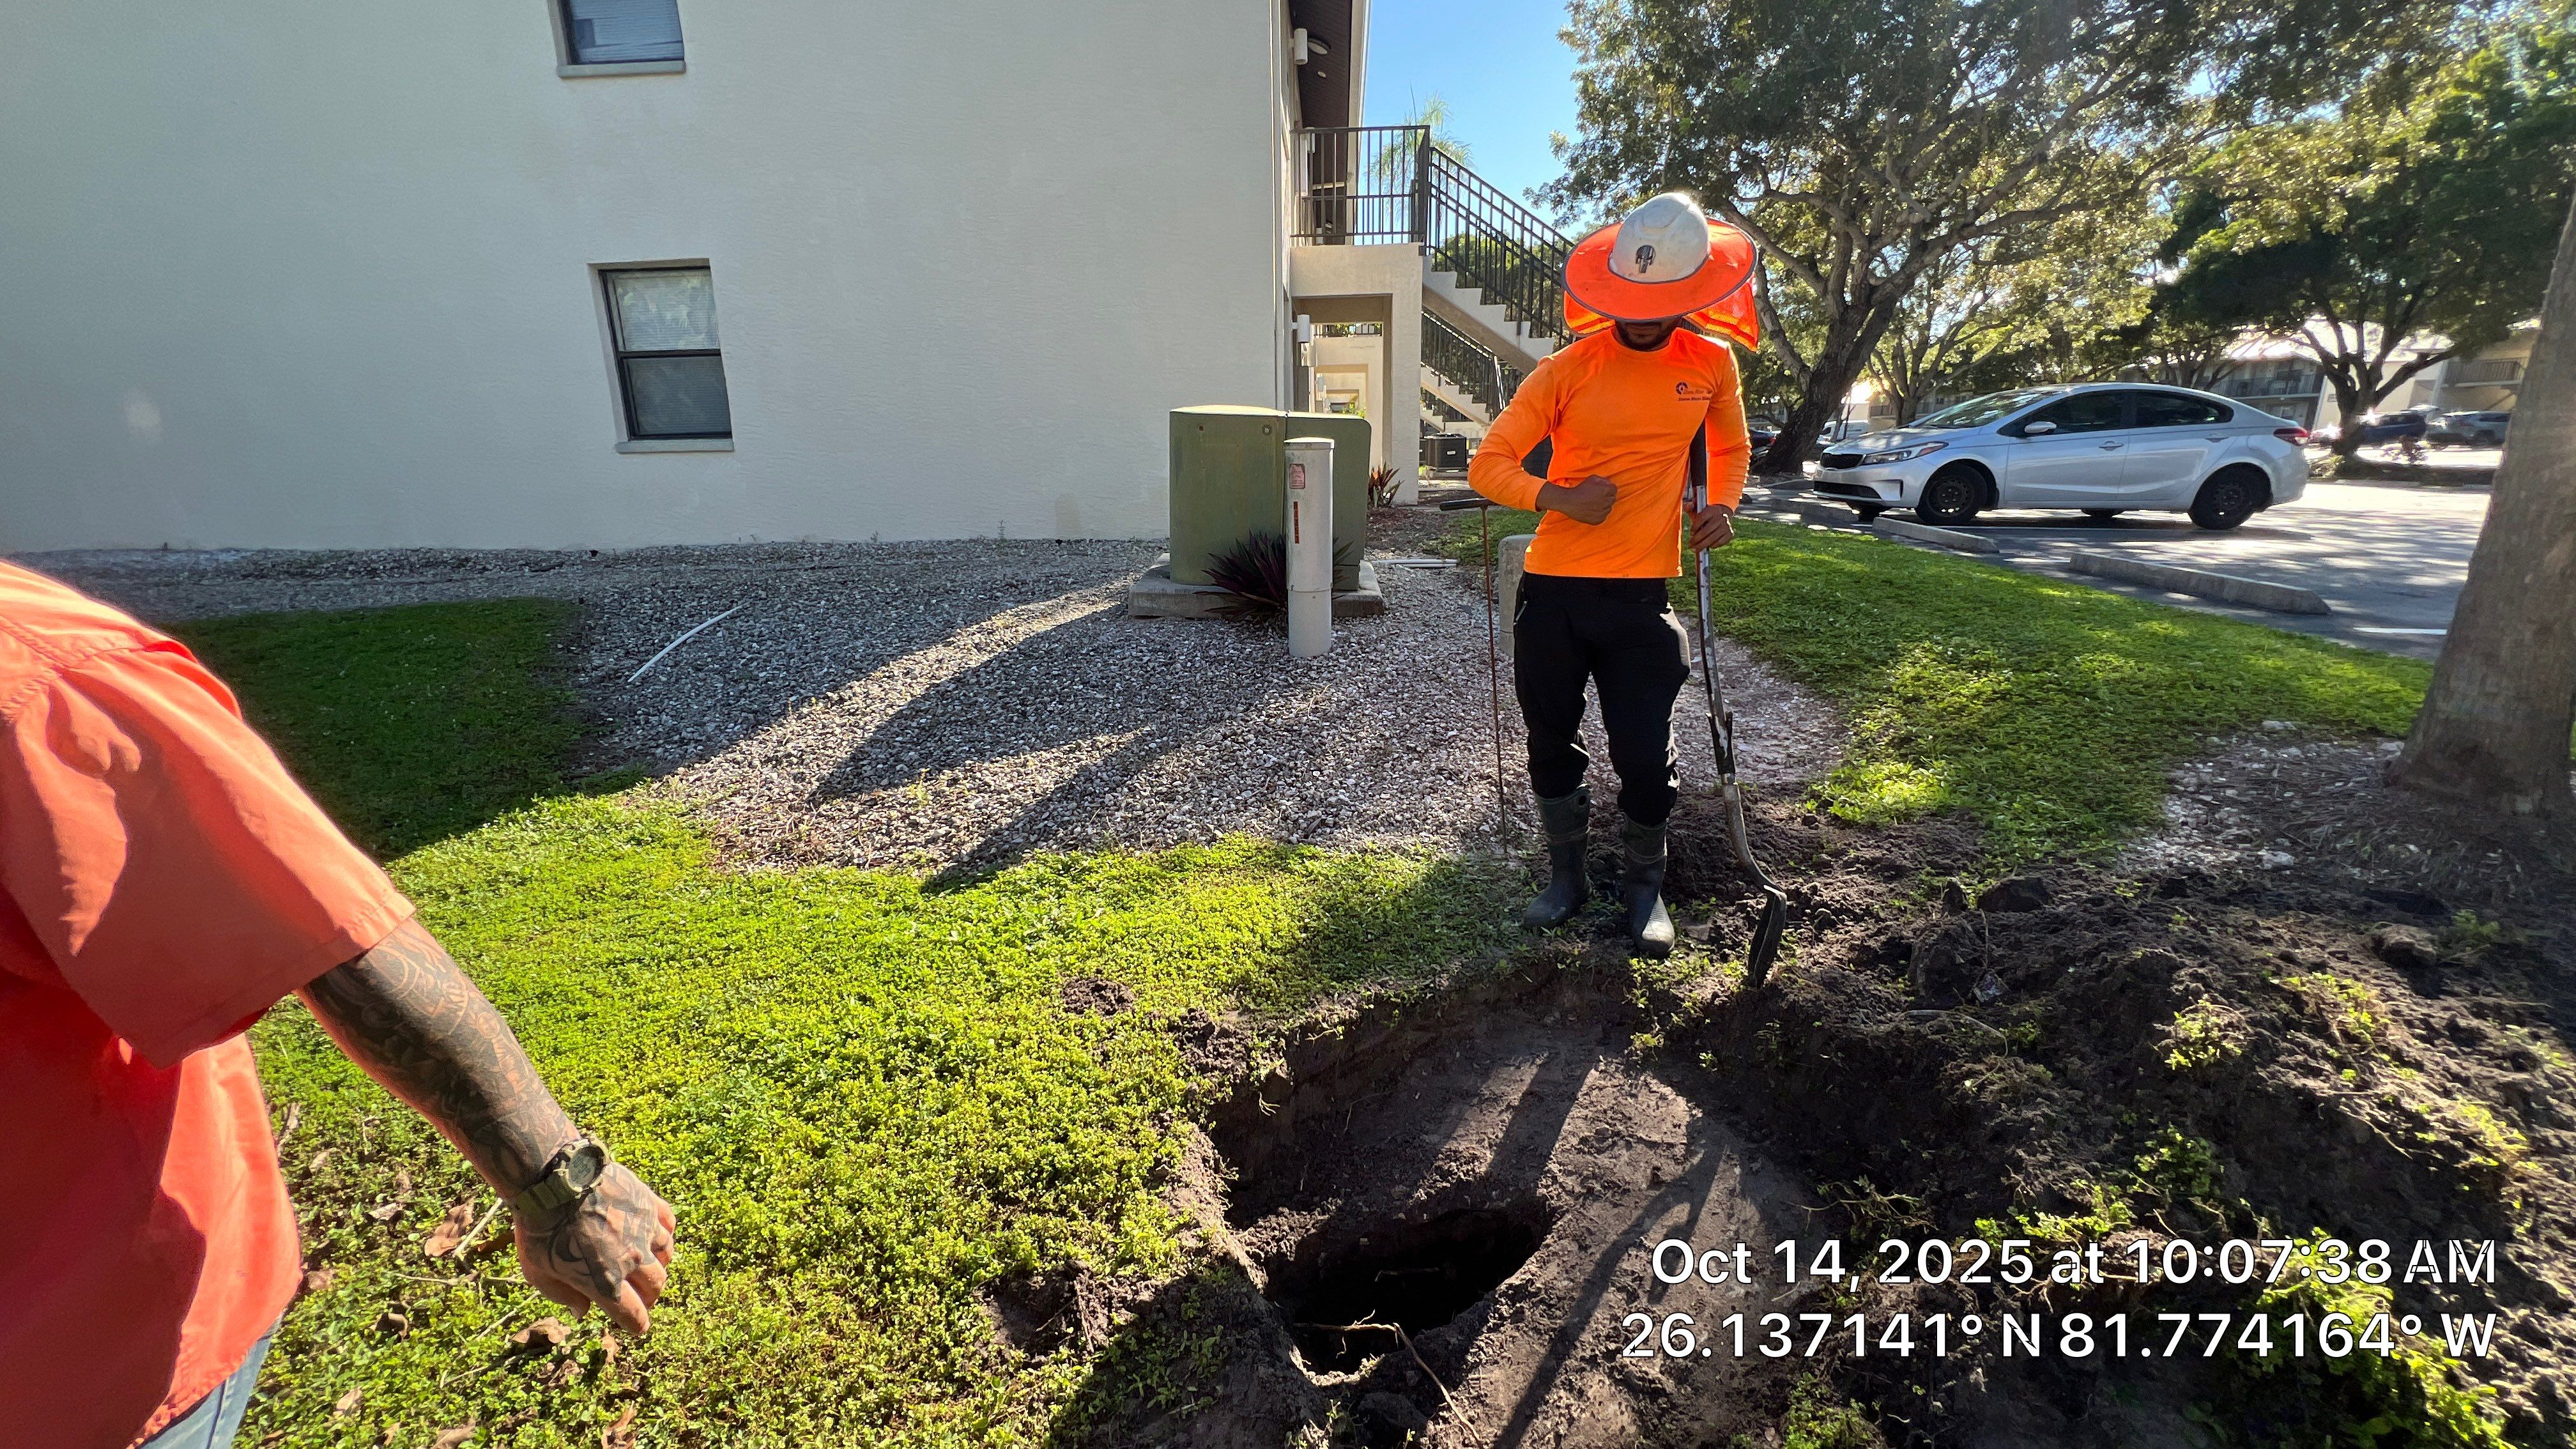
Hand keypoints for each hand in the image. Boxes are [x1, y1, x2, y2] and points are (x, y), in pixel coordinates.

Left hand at [514, 1163, 676, 1332]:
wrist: (553, 1180)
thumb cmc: (540, 1229)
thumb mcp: (538, 1272)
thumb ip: (563, 1296)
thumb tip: (582, 1312)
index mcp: (605, 1283)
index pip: (634, 1315)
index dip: (637, 1324)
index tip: (638, 1327)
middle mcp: (632, 1260)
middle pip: (655, 1286)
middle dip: (650, 1297)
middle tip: (641, 1296)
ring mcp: (644, 1230)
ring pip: (667, 1256)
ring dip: (659, 1266)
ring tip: (648, 1265)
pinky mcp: (649, 1204)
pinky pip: (669, 1224)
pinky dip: (665, 1234)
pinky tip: (656, 1235)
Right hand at [1539, 474, 1617, 524]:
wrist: (1568, 502)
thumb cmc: (1580, 489)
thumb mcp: (1592, 479)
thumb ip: (1603, 480)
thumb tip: (1609, 484)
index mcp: (1605, 491)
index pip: (1614, 489)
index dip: (1609, 489)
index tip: (1603, 490)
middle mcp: (1606, 502)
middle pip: (1612, 499)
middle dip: (1607, 497)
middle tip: (1598, 496)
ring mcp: (1602, 512)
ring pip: (1609, 508)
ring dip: (1604, 506)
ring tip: (1594, 503)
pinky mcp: (1598, 520)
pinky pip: (1603, 516)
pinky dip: (1600, 514)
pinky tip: (1593, 510)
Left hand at [1690, 504, 1736, 549]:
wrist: (1721, 517)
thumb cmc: (1705, 515)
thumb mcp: (1697, 510)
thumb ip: (1690, 507)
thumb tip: (1689, 505)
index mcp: (1712, 509)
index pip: (1702, 518)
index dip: (1695, 527)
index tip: (1691, 533)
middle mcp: (1721, 517)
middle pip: (1706, 530)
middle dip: (1697, 539)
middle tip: (1691, 544)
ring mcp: (1727, 525)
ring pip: (1712, 538)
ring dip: (1702, 545)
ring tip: (1696, 548)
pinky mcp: (1730, 534)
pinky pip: (1719, 542)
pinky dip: (1712, 546)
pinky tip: (1707, 546)